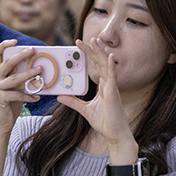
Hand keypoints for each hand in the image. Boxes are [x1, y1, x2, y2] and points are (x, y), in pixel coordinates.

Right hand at [0, 40, 42, 132]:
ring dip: (29, 74)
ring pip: (14, 77)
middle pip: (6, 62)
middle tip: (33, 51)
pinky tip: (37, 97)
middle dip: (21, 54)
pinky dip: (29, 95)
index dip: (5, 45)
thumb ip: (19, 79)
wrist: (0, 126)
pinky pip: (17, 93)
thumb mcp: (14, 89)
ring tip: (41, 71)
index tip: (16, 42)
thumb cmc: (8, 107)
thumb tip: (34, 68)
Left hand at [57, 38, 132, 152]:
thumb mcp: (84, 110)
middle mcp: (108, 84)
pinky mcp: (114, 94)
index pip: (94, 67)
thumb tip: (60, 96)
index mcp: (103, 86)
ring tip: (94, 40)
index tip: (78, 46)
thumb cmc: (105, 122)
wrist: (114, 135)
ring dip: (100, 53)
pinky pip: (113, 78)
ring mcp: (112, 88)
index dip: (87, 56)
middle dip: (90, 51)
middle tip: (80, 40)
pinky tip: (109, 57)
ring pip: (106, 66)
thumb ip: (73, 102)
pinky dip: (111, 67)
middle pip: (99, 63)